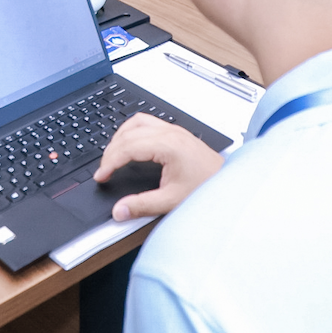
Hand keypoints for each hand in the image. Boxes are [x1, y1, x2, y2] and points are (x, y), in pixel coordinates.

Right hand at [95, 113, 224, 221]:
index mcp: (168, 146)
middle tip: (104, 169)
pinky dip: (133, 131)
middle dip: (112, 150)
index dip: (110, 162)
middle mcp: (170, 133)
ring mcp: (174, 130)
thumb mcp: (172, 201)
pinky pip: (148, 122)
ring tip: (113, 155)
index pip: (128, 147)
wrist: (230, 183)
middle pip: (129, 133)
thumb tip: (119, 210)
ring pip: (137, 122)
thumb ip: (142, 206)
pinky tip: (131, 144)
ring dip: (121, 136)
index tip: (101, 175)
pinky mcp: (177, 133)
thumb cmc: (207, 188)